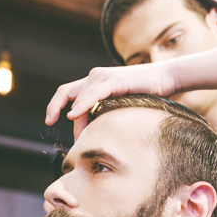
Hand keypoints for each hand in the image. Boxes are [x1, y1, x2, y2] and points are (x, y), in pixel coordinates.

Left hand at [46, 63, 176, 139]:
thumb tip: (99, 131)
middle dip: (65, 118)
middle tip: (73, 140)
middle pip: (69, 97)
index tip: (50, 122)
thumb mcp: (123, 105)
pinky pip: (92, 94)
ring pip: (79, 98)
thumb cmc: (148, 93)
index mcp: (95, 82)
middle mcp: (95, 76)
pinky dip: (80, 105)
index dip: (55, 107)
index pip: (68, 94)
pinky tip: (72, 115)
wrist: (167, 78)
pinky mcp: (113, 80)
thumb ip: (108, 112)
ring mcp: (102, 76)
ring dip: (75, 119)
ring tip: (77, 137)